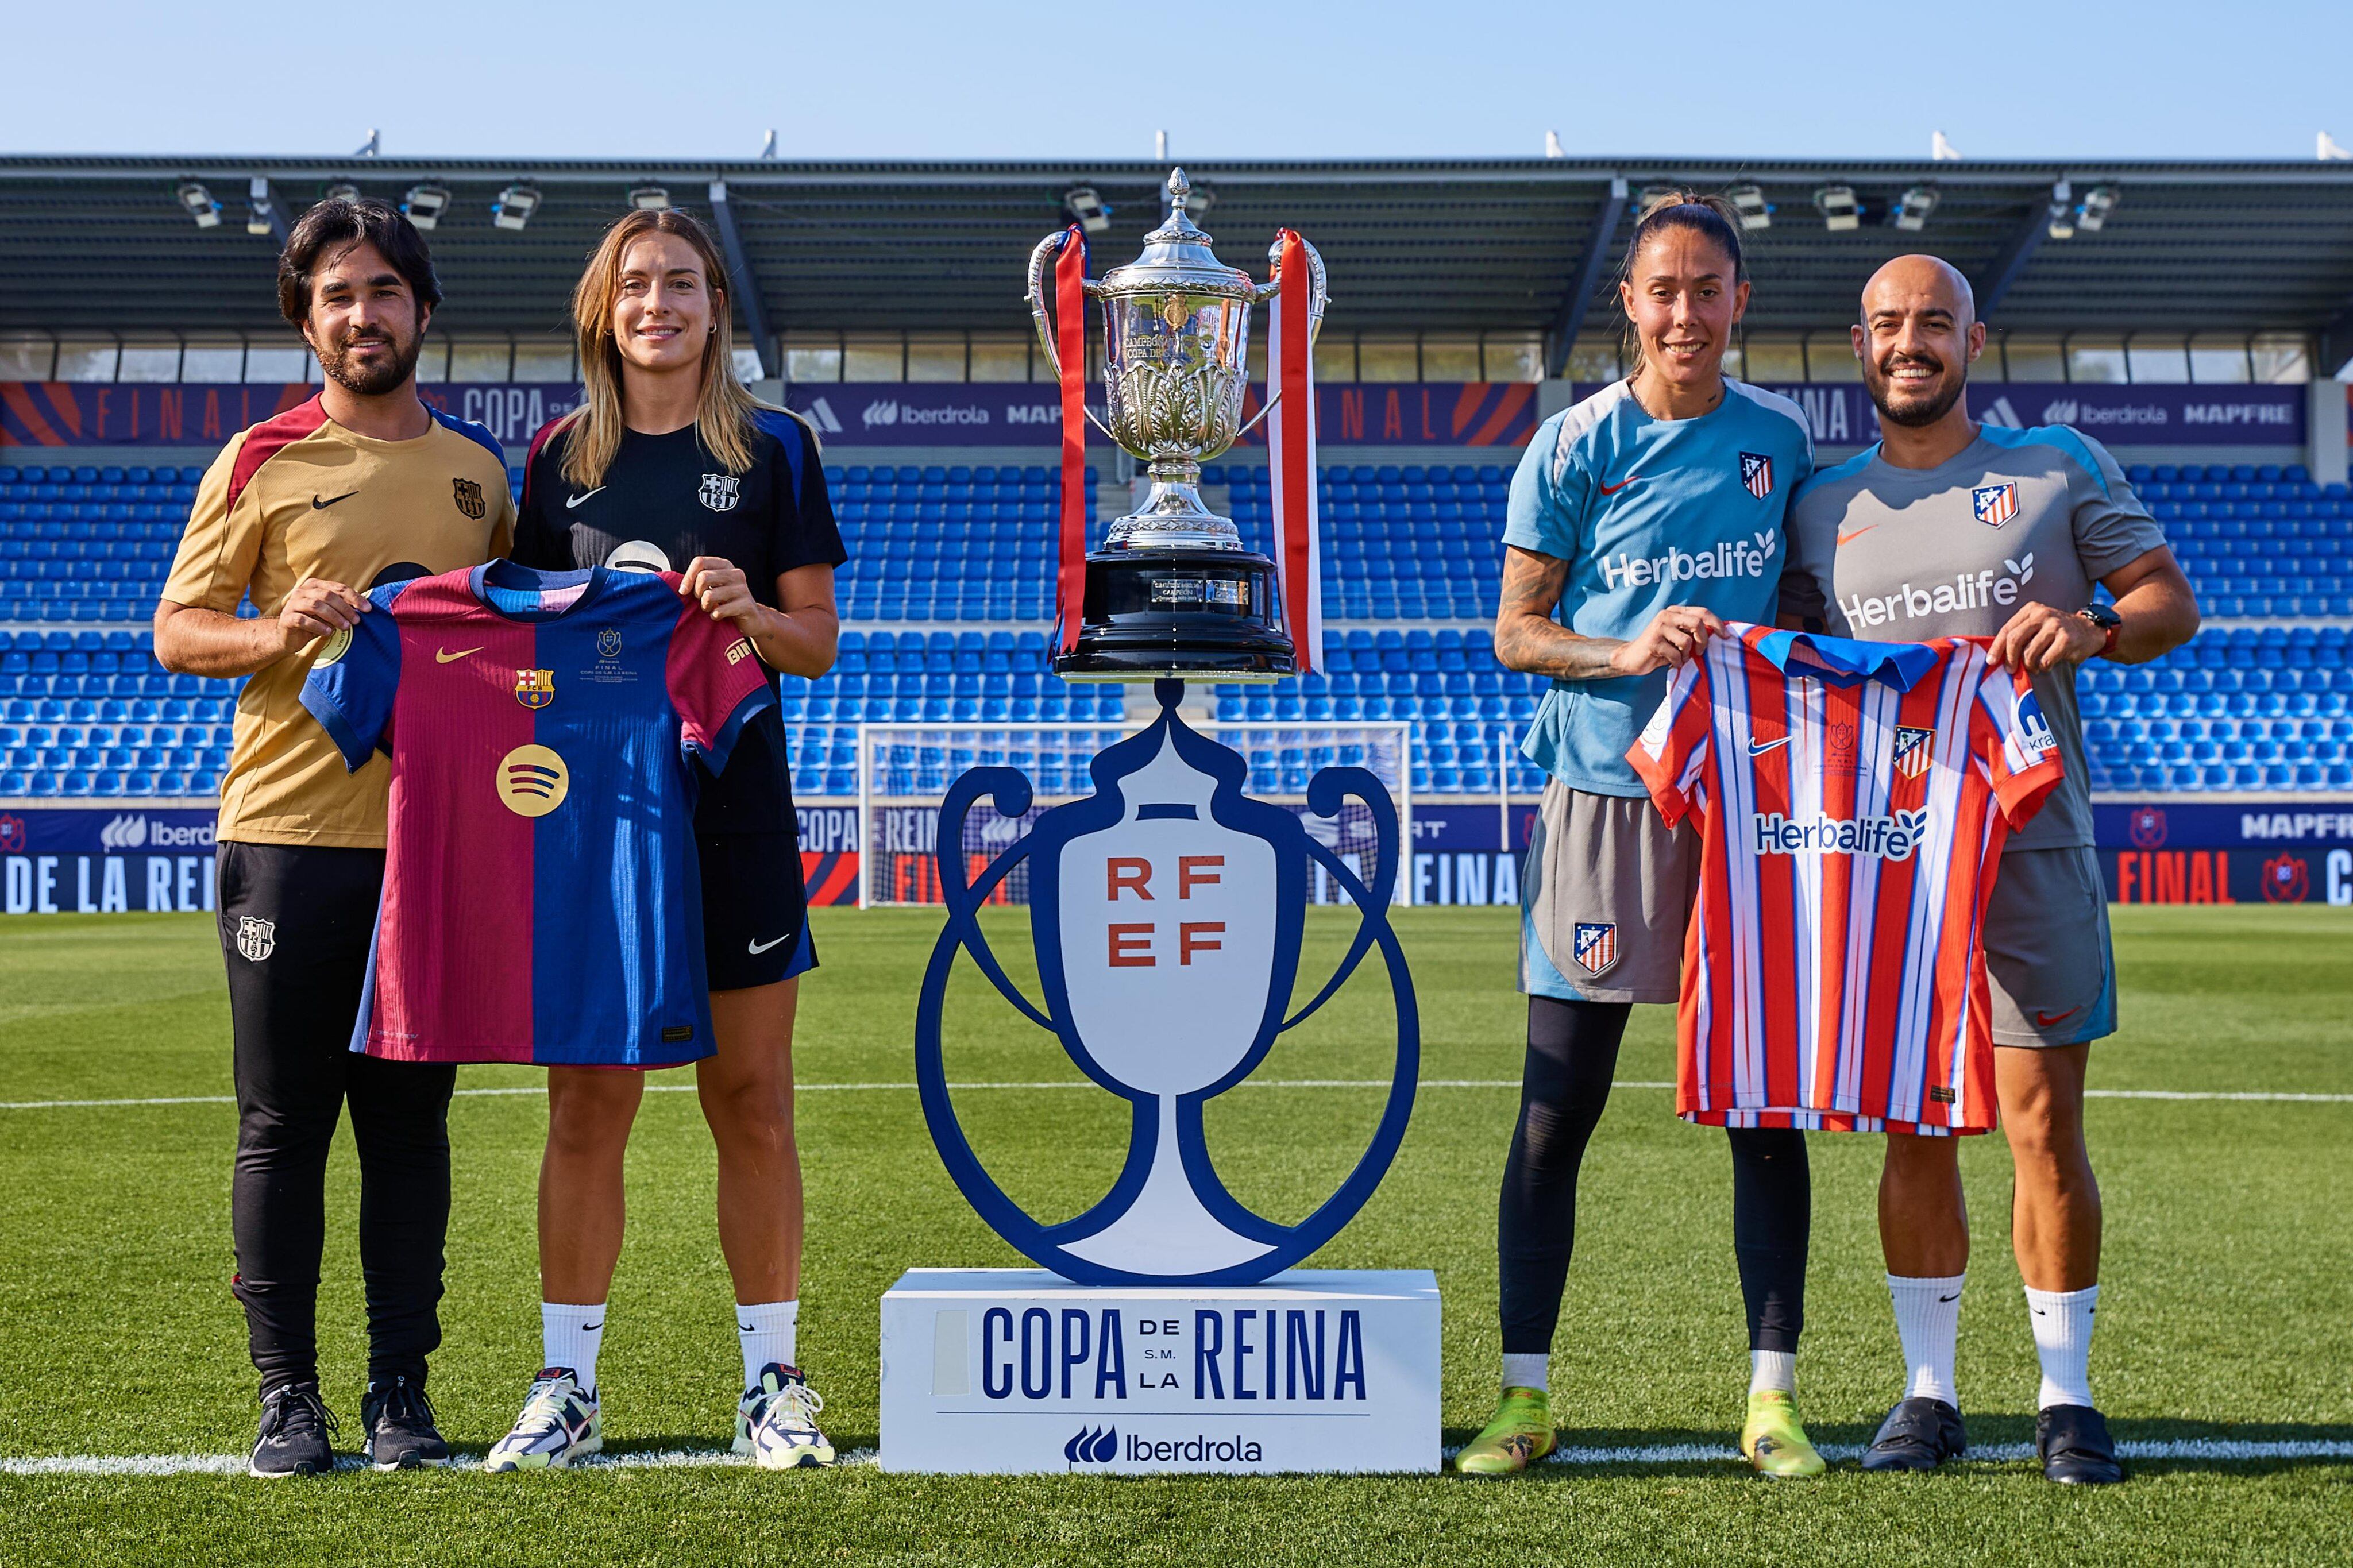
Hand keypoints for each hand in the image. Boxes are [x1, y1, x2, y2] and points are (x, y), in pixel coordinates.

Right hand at [276, 577, 366, 651]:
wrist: (288, 636)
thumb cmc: (313, 622)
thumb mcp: (329, 613)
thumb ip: (342, 608)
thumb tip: (364, 609)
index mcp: (314, 585)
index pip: (338, 588)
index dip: (354, 597)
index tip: (367, 609)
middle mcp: (302, 591)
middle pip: (327, 595)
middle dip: (345, 608)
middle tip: (356, 621)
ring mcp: (292, 604)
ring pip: (315, 605)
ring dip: (334, 617)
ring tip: (345, 627)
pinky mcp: (287, 618)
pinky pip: (302, 620)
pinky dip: (317, 626)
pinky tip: (328, 632)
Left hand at [679, 555, 763, 635]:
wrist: (752, 619)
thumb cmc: (726, 602)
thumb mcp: (713, 587)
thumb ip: (698, 580)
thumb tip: (672, 581)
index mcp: (726, 565)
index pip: (700, 562)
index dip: (688, 577)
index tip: (683, 591)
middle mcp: (736, 574)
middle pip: (703, 577)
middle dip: (696, 593)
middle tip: (701, 601)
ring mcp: (743, 589)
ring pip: (709, 596)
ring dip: (705, 606)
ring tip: (710, 609)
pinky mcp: (746, 605)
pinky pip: (719, 611)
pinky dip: (714, 616)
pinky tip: (719, 616)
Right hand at [1609, 604, 1724, 676]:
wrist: (1632, 658)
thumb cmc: (1660, 650)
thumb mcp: (1678, 637)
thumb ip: (1693, 632)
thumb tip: (1720, 635)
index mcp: (1675, 611)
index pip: (1702, 612)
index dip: (1717, 623)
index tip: (1726, 637)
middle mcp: (1667, 615)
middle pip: (1697, 623)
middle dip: (1703, 640)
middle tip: (1700, 652)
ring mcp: (1659, 627)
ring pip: (1687, 640)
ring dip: (1687, 655)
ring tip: (1680, 659)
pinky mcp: (1653, 641)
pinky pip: (1675, 654)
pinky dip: (1677, 662)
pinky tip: (1670, 663)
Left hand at [1989, 602, 2104, 673]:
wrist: (2090, 630)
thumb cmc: (2056, 632)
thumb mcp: (2037, 626)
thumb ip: (2020, 635)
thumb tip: (1996, 657)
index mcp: (2031, 610)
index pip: (2007, 629)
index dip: (1997, 647)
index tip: (1990, 661)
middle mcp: (2042, 614)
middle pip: (2014, 640)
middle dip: (2009, 658)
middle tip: (2010, 670)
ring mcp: (2056, 626)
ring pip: (2029, 653)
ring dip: (2029, 666)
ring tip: (2034, 668)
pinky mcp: (2066, 639)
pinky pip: (2045, 660)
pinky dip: (2043, 668)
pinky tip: (2047, 666)